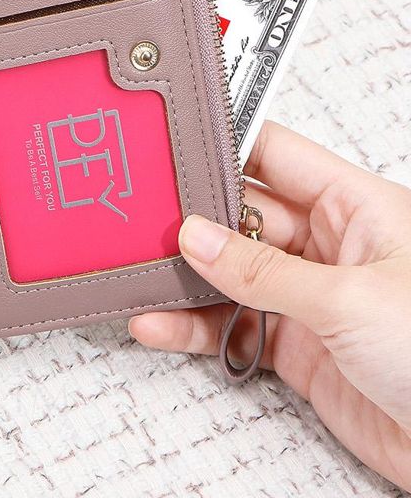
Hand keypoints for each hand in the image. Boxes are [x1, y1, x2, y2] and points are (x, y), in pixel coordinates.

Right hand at [130, 121, 410, 492]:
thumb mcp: (347, 299)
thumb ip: (263, 270)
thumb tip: (199, 238)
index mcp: (358, 208)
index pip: (277, 156)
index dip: (225, 147)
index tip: (172, 146)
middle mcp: (333, 248)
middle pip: (244, 216)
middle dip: (192, 219)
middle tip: (139, 219)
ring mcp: (313, 299)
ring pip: (232, 276)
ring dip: (186, 280)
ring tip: (139, 277)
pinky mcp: (300, 350)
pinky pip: (233, 327)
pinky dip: (193, 328)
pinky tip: (161, 323)